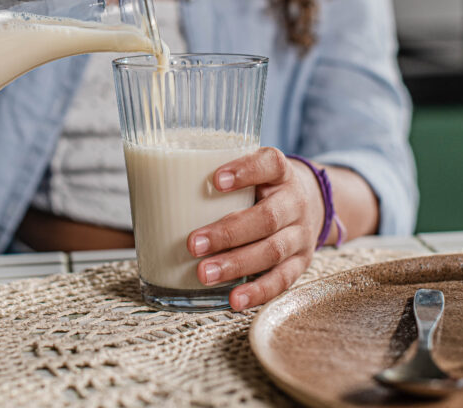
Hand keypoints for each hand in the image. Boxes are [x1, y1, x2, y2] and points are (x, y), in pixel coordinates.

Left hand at [186, 147, 326, 310]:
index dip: (246, 171)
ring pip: (272, 251)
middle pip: (267, 218)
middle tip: (193, 244)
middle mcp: (295, 202)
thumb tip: (152, 189)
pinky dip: (258, 292)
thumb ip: (215, 178)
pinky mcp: (300, 263)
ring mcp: (300, 234)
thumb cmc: (262, 187)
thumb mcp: (250, 173)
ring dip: (236, 265)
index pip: (270, 163)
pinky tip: (234, 300)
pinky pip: (281, 280)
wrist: (310, 204)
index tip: (215, 179)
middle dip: (228, 233)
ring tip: (204, 274)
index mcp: (280, 172)